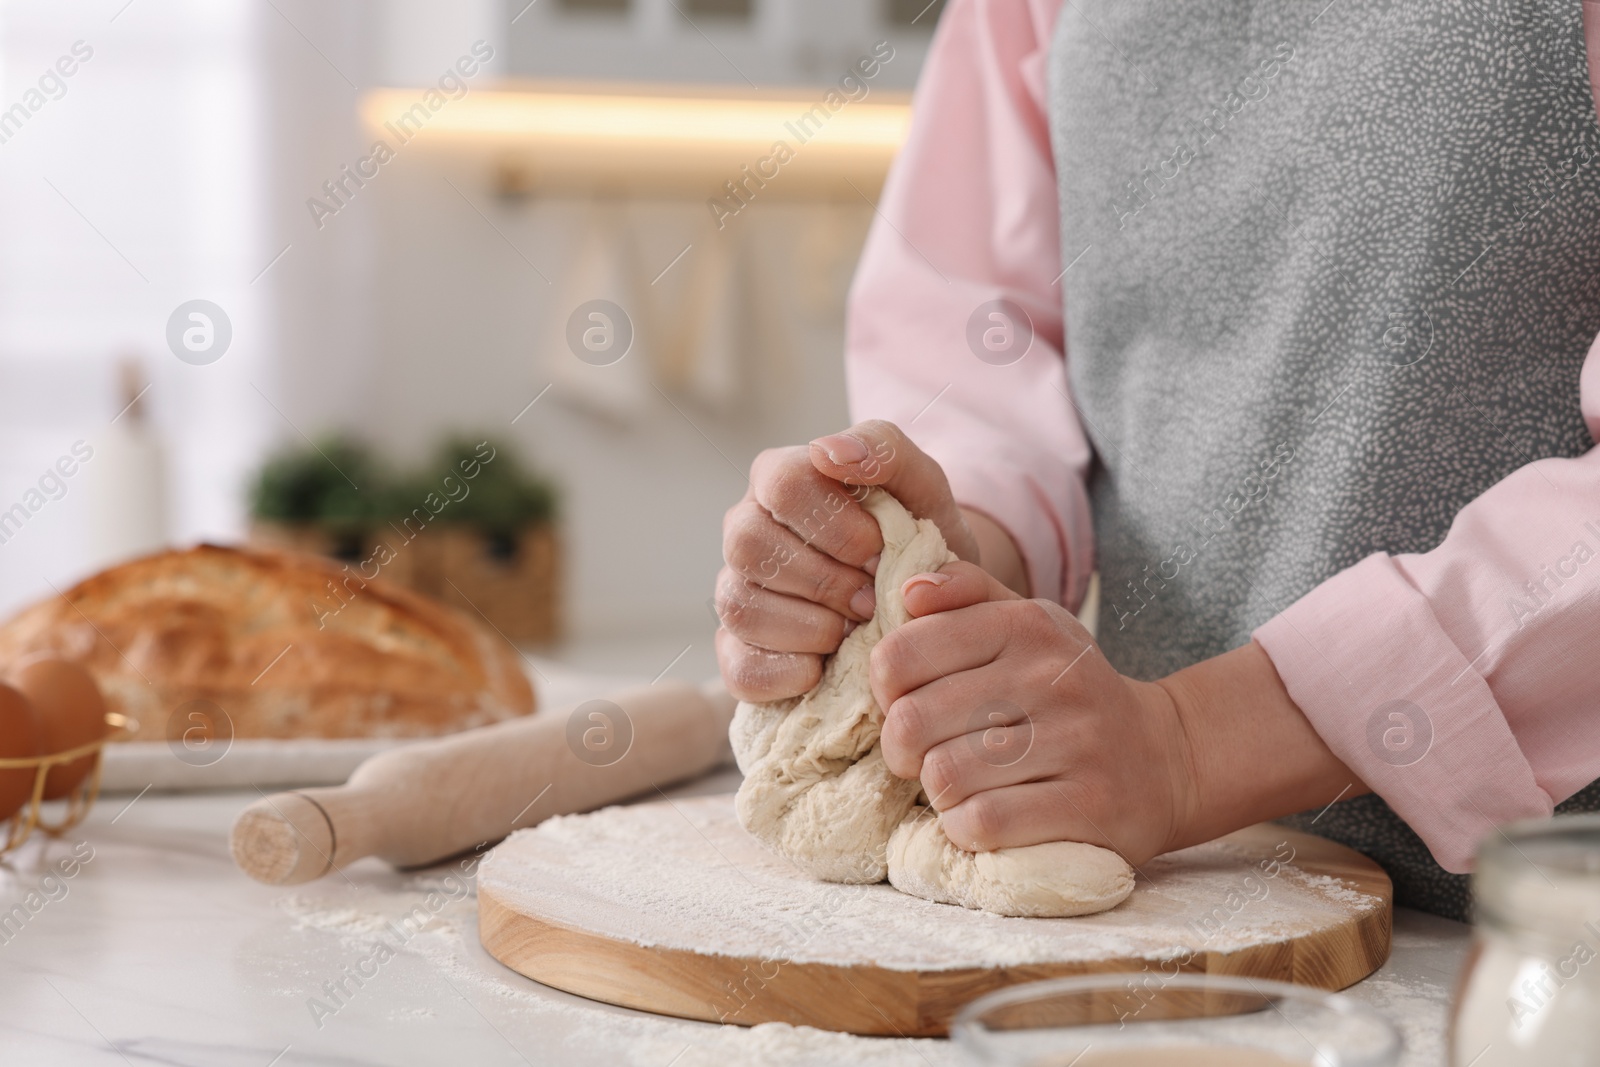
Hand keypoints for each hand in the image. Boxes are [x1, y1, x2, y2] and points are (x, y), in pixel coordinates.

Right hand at [716, 420, 979, 701]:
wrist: (930, 600)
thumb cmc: (918, 532)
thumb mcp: (921, 484)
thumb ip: (883, 448)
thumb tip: (829, 452)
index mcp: (779, 477)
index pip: (782, 484)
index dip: (835, 524)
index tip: (879, 551)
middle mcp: (745, 529)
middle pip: (749, 545)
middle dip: (824, 580)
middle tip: (872, 598)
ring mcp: (735, 590)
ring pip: (741, 606)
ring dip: (811, 627)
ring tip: (855, 631)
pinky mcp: (738, 649)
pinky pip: (739, 666)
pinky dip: (787, 672)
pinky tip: (826, 667)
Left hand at [871, 563, 1366, 865]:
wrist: (1166, 758)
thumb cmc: (1069, 691)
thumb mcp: (1030, 624)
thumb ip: (966, 594)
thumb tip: (908, 592)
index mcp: (1027, 626)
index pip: (902, 655)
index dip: (883, 691)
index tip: (902, 705)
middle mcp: (1053, 678)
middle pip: (913, 722)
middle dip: (901, 749)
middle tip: (920, 757)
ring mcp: (1077, 743)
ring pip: (944, 777)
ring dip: (936, 792)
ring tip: (958, 786)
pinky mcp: (1090, 807)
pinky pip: (983, 824)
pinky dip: (963, 829)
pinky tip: (979, 817)